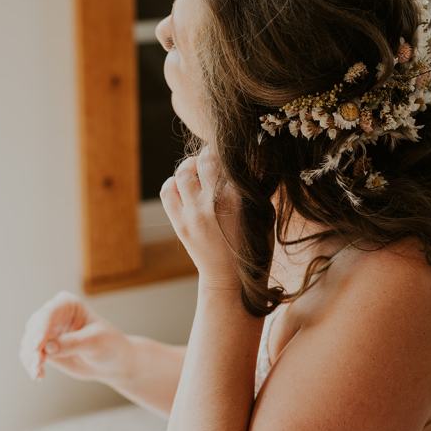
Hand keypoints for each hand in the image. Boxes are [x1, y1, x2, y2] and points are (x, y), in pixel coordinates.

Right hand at [18, 290, 132, 383]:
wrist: (113, 361)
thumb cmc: (109, 345)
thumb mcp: (95, 342)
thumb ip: (72, 343)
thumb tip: (47, 348)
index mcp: (68, 304)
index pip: (49, 313)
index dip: (41, 329)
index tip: (37, 346)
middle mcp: (53, 314)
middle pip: (34, 328)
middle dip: (33, 346)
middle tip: (37, 364)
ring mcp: (46, 331)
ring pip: (29, 342)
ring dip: (30, 358)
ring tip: (37, 373)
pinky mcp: (44, 348)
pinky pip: (31, 356)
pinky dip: (31, 365)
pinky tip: (39, 376)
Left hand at [159, 146, 242, 291]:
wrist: (230, 279)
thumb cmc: (253, 246)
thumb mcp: (262, 215)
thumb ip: (253, 189)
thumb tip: (247, 162)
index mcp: (236, 200)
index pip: (226, 161)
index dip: (226, 152)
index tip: (229, 151)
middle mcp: (212, 205)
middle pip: (203, 161)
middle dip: (207, 155)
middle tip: (212, 157)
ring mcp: (192, 215)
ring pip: (182, 173)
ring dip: (189, 166)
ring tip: (197, 170)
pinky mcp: (179, 224)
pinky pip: (168, 191)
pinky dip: (174, 183)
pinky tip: (184, 186)